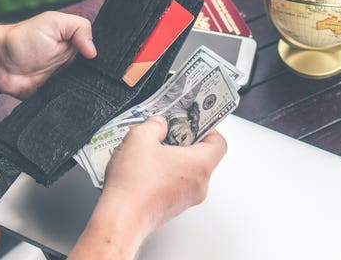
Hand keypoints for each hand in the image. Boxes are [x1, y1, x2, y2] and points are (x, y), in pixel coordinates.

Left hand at [0, 12, 95, 97]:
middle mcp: (72, 63)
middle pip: (94, 74)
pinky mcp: (53, 96)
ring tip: (91, 92)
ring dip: (86, 91)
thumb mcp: (54, 22)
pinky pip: (68, 102)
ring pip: (84, 90)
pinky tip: (76, 102)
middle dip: (98, 78)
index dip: (104, 58)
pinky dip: (71, 103)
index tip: (109, 64)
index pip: (98, 53)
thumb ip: (79, 29)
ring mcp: (63, 81)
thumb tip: (94, 52)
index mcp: (75, 44)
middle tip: (101, 80)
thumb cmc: (22, 37)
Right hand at [70, 117, 226, 258]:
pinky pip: (174, 185)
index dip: (207, 128)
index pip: (219, 142)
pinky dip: (163, 174)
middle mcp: (198, 185)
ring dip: (171, 158)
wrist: (120, 219)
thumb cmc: (134, 185)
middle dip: (183, 141)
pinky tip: (142, 168)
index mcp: (199, 165)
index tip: (193, 121)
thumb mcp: (140, 138)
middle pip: (202, 156)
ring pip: (187, 172)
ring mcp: (186, 199)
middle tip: (166, 131)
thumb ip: (154, 125)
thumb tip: (158, 124)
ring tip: (149, 150)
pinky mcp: (171, 208)